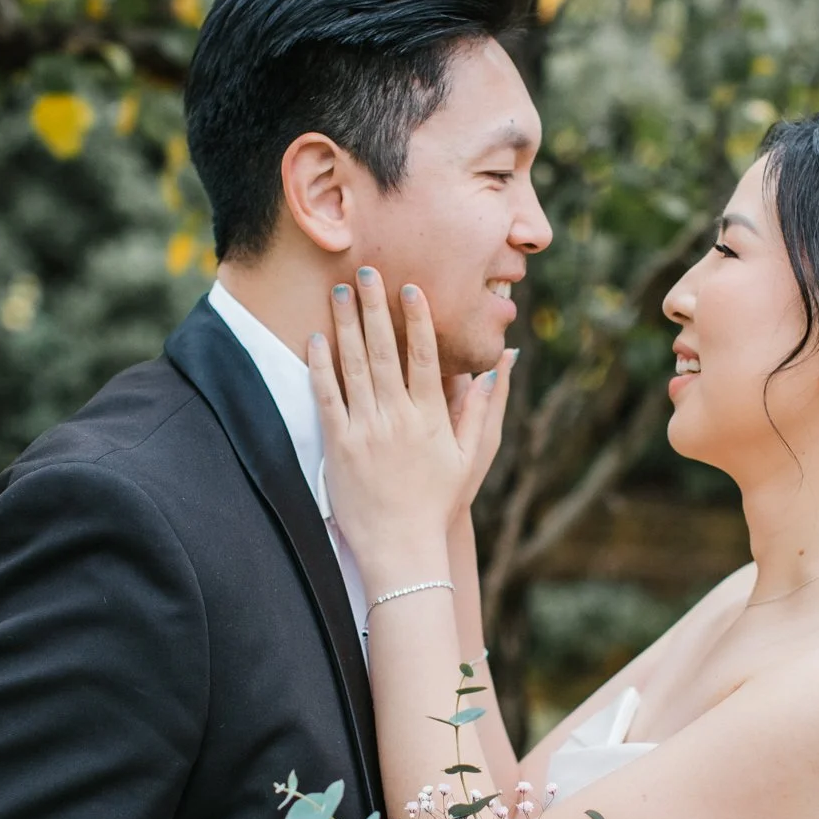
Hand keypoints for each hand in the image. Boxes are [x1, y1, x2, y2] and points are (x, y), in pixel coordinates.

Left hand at [308, 269, 513, 590]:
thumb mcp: (472, 456)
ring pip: (353, 367)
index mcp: (430, 417)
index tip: (410, 287)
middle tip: (367, 271)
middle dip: (374, 308)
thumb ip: (484, 407)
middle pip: (383, 351)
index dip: (417, 319)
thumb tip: (501, 364)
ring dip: (345, 326)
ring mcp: (366, 430)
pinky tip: (316, 339)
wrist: (402, 547)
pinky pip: (327, 399)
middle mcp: (397, 418)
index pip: (424, 356)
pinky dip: (320, 367)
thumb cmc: (440, 501)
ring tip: (340, 292)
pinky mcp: (339, 446)